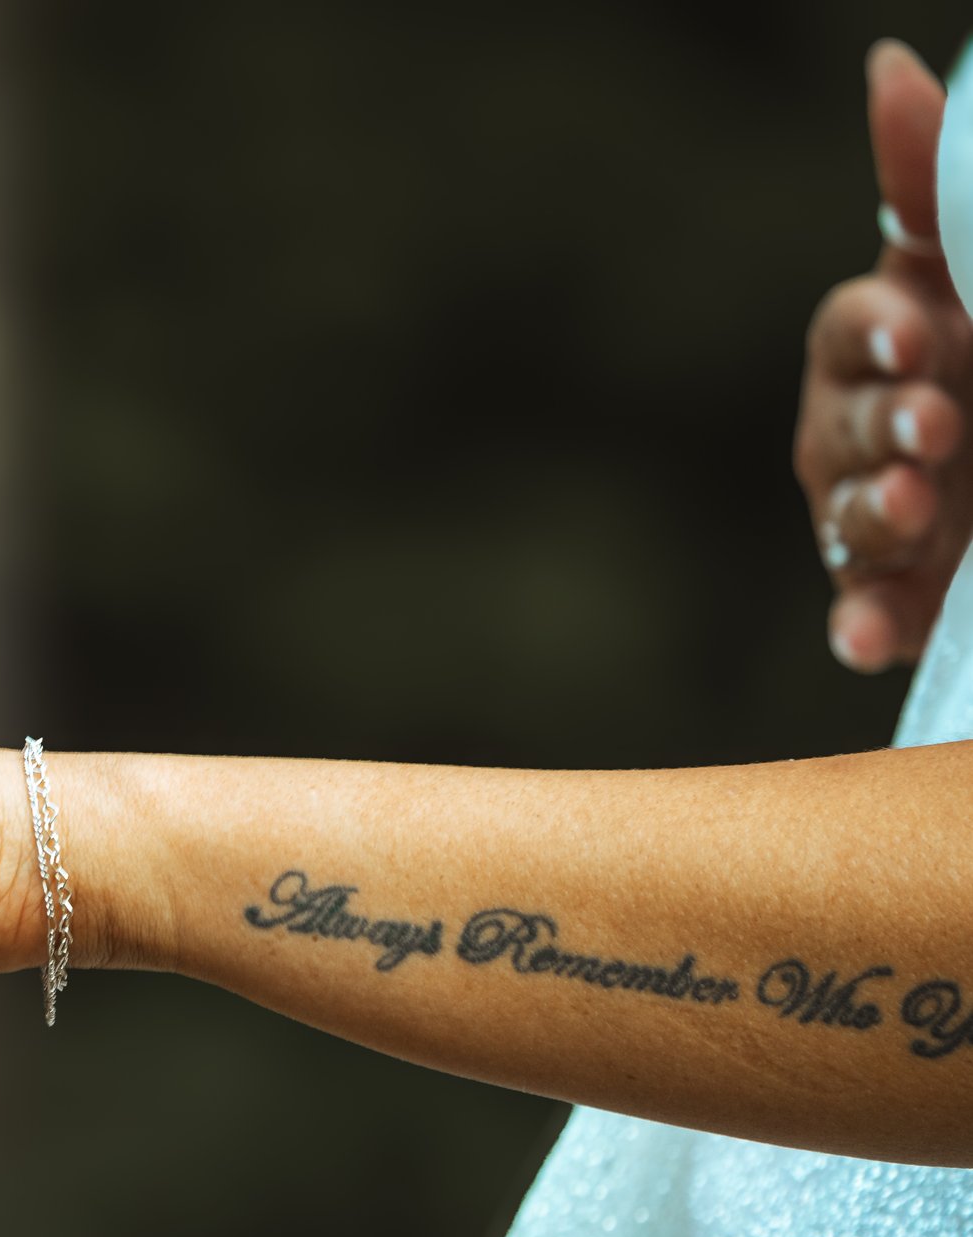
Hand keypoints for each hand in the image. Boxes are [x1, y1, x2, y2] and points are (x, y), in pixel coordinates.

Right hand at [796, 39, 972, 672]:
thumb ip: (929, 184)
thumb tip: (888, 64)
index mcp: (898, 339)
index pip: (850, 328)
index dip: (870, 335)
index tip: (913, 334)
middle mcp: (875, 425)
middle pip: (834, 424)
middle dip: (878, 427)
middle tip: (934, 428)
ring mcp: (885, 511)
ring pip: (844, 514)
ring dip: (872, 513)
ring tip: (913, 508)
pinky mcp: (905, 590)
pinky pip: (864, 609)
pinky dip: (863, 625)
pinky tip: (872, 639)